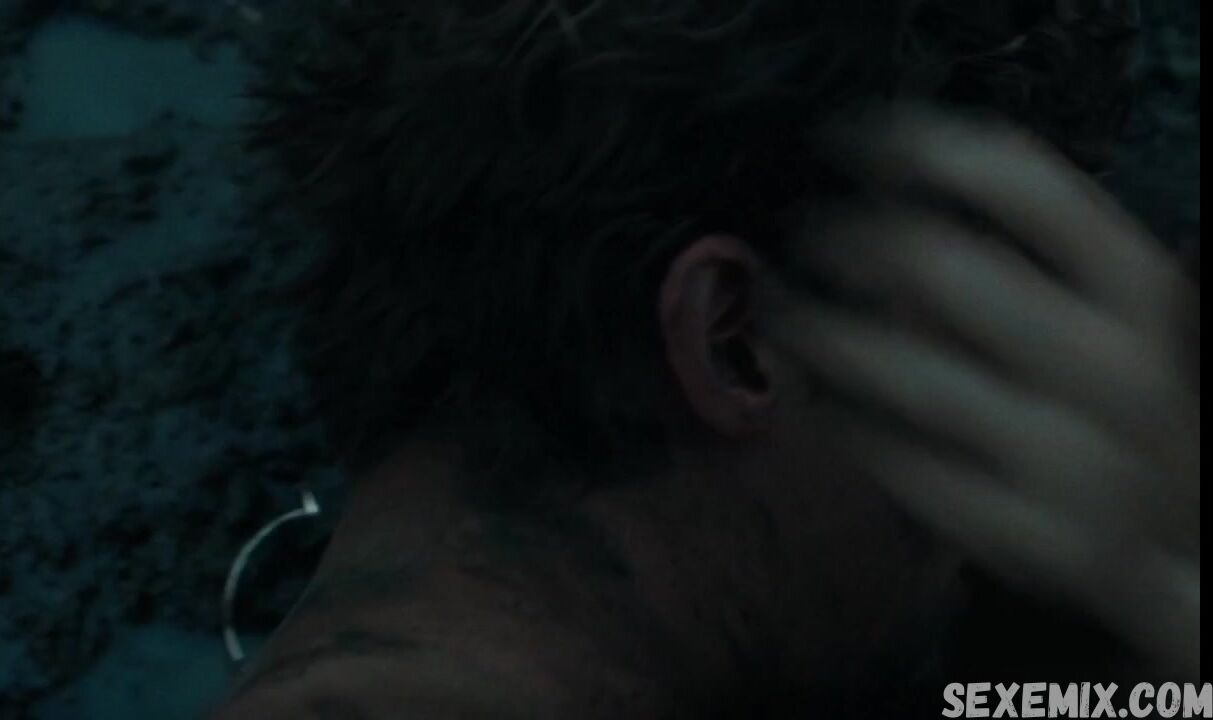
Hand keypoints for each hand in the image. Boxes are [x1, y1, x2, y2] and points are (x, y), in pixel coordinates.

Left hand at [764, 108, 1199, 676]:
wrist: (1181, 545)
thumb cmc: (1112, 406)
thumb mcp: (1102, 320)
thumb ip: (1018, 264)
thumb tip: (882, 218)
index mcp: (1135, 290)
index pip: (1025, 183)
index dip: (925, 147)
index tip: (852, 141)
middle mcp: (1113, 367)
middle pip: (942, 266)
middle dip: (848, 240)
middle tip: (804, 236)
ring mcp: (1073, 460)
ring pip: (906, 372)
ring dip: (821, 332)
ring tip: (781, 313)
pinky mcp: (1027, 534)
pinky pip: (902, 464)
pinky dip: (847, 424)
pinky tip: (820, 405)